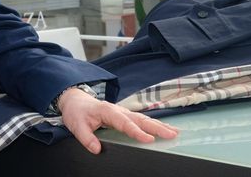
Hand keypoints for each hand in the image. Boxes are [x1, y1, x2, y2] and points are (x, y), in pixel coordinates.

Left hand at [57, 87, 178, 154]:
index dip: (137, 132)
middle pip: (140, 119)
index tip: (149, 139)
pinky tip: (164, 129)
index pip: (125, 123)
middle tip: (172, 135)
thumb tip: (96, 149)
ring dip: (159, 125)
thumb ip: (86, 138)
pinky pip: (141, 120)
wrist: (76, 101)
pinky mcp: (125, 116)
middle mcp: (118, 111)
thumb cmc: (77, 112)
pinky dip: (154, 124)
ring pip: (144, 118)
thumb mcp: (77, 125)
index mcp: (107, 111)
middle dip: (156, 127)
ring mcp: (123, 112)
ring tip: (174, 132)